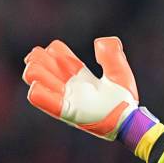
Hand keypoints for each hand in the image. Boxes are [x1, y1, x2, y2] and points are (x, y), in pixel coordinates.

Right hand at [22, 37, 138, 139]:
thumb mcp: (120, 73)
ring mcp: (65, 97)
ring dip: (37, 71)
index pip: (56, 54)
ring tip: (50, 76)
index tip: (67, 57)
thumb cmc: (124, 100)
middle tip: (51, 63)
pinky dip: (39, 90)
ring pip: (34, 76)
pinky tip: (51, 89)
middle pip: (40, 63)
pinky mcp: (65, 111)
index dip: (56, 50)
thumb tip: (99, 41)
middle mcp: (69, 85)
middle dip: (39, 58)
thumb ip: (112, 55)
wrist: (129, 121)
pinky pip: (40, 98)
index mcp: (80, 74)